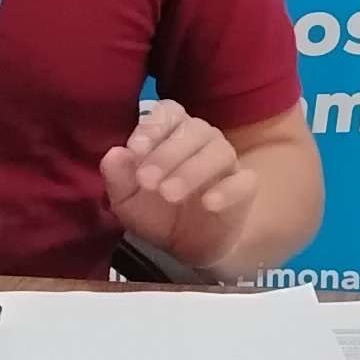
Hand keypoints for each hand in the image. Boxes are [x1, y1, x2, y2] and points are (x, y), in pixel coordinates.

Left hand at [103, 100, 256, 265]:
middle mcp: (202, 141)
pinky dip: (228, 189)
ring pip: (219, 150)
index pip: (169, 112)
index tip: (135, 149)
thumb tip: (114, 154)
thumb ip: (118, 176)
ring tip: (168, 194)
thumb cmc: (156, 212)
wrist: (188, 248)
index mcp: (172, 134)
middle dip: (167, 154)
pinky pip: (245, 181)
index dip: (154, 125)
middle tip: (146, 181)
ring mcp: (226, 164)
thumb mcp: (127, 200)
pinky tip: (209, 203)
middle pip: (194, 129)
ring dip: (192, 170)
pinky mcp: (244, 190)